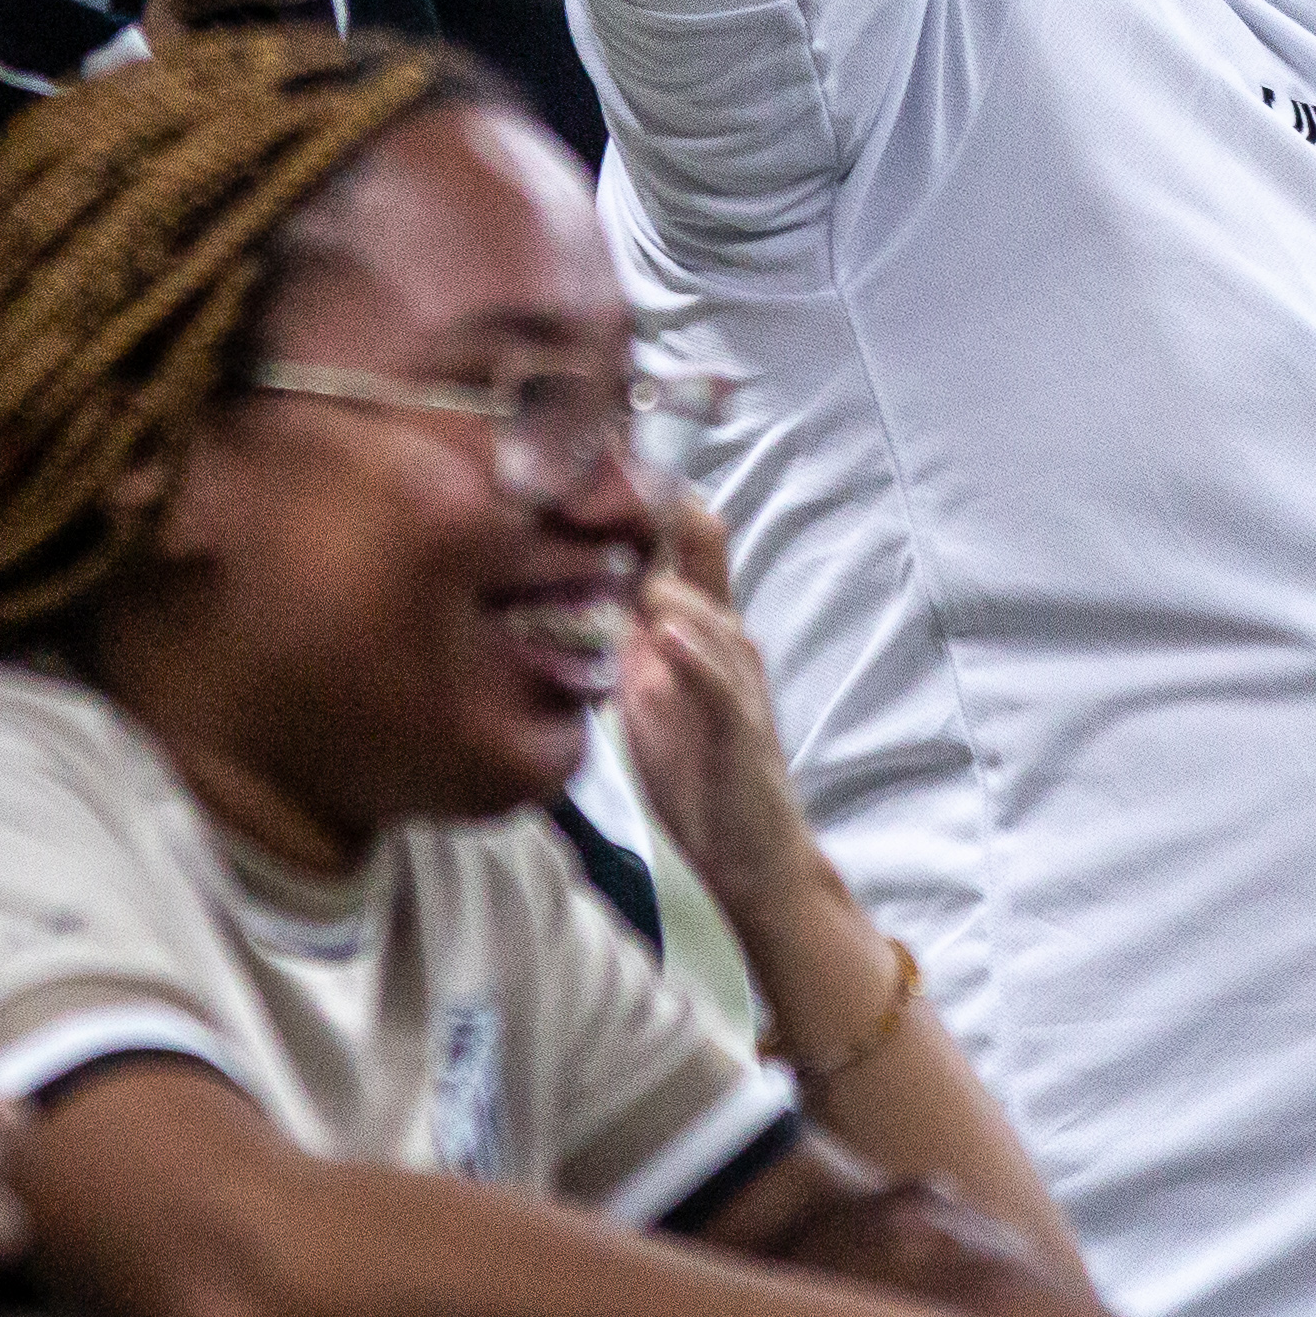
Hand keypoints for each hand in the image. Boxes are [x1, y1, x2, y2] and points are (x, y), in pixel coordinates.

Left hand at [621, 492, 824, 930]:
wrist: (752, 856)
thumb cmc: (697, 774)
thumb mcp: (647, 693)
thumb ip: (622, 640)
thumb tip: (564, 598)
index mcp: (699, 623)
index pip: (677, 534)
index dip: (636, 494)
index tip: (581, 461)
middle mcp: (724, 635)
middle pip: (699, 543)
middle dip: (650, 507)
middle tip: (592, 472)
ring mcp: (736, 678)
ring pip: (703, 605)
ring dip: (658, 580)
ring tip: (609, 549)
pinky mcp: (739, 728)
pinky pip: (719, 681)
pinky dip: (692, 654)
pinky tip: (663, 633)